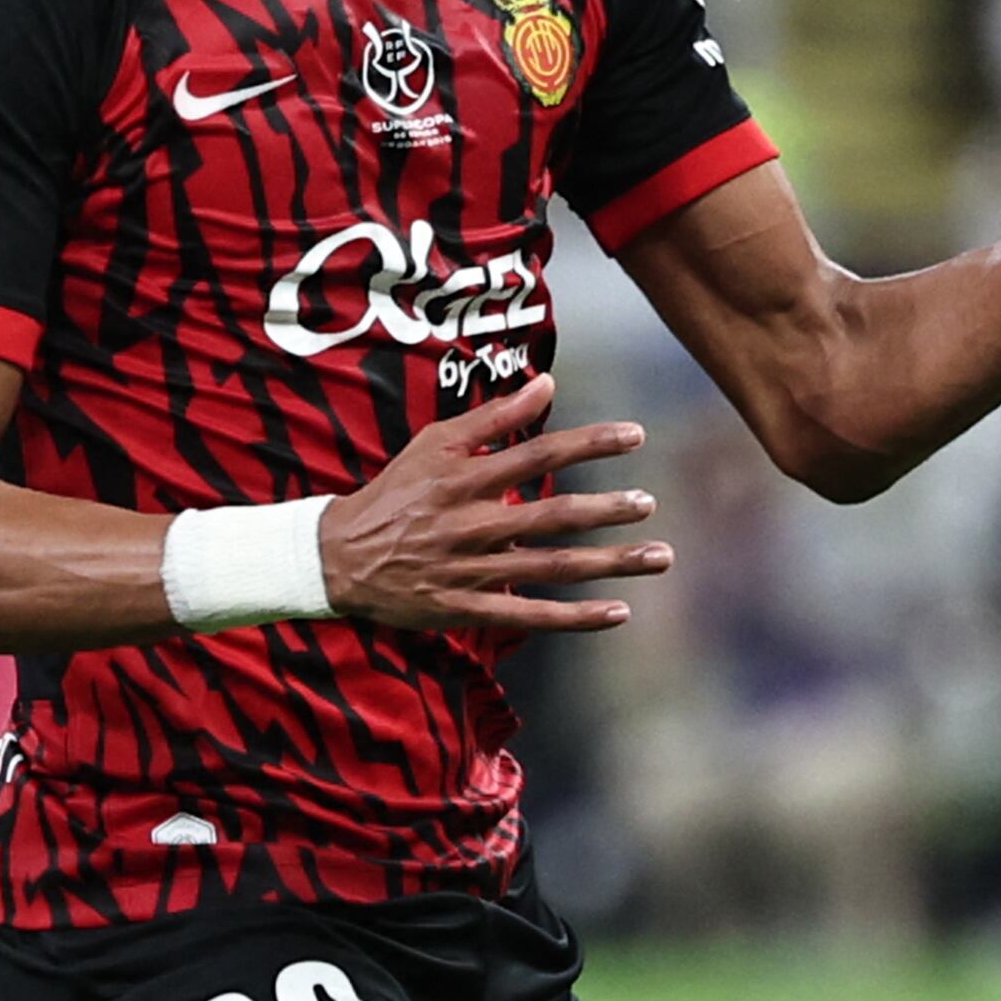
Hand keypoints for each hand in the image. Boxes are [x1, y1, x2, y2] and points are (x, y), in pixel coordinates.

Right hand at [316, 375, 667, 636]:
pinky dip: (576, 617)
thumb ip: (493, 418)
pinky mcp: (468, 609)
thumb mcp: (435, 445)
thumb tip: (547, 383)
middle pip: (554, 516)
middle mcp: (474, 524)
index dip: (590, 444)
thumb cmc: (396, 493)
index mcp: (467, 479)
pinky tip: (620, 612)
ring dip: (611, 564)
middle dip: (608, 511)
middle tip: (650, 504)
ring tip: (660, 557)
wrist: (339, 557)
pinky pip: (531, 615)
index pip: (539, 454)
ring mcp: (473, 570)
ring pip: (553, 568)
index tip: (637, 435)